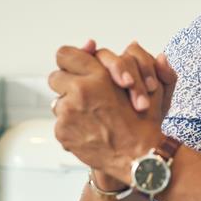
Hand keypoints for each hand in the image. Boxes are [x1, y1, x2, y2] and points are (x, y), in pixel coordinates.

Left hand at [48, 44, 167, 183]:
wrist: (140, 155)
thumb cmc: (144, 120)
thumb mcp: (140, 82)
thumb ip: (119, 61)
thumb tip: (95, 44)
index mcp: (98, 76)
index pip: (66, 55)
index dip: (71, 60)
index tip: (76, 66)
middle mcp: (79, 91)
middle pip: (56, 77)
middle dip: (68, 83)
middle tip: (85, 93)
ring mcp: (67, 113)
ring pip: (58, 101)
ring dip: (71, 105)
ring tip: (92, 115)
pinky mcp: (62, 132)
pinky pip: (61, 122)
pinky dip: (73, 125)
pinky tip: (91, 130)